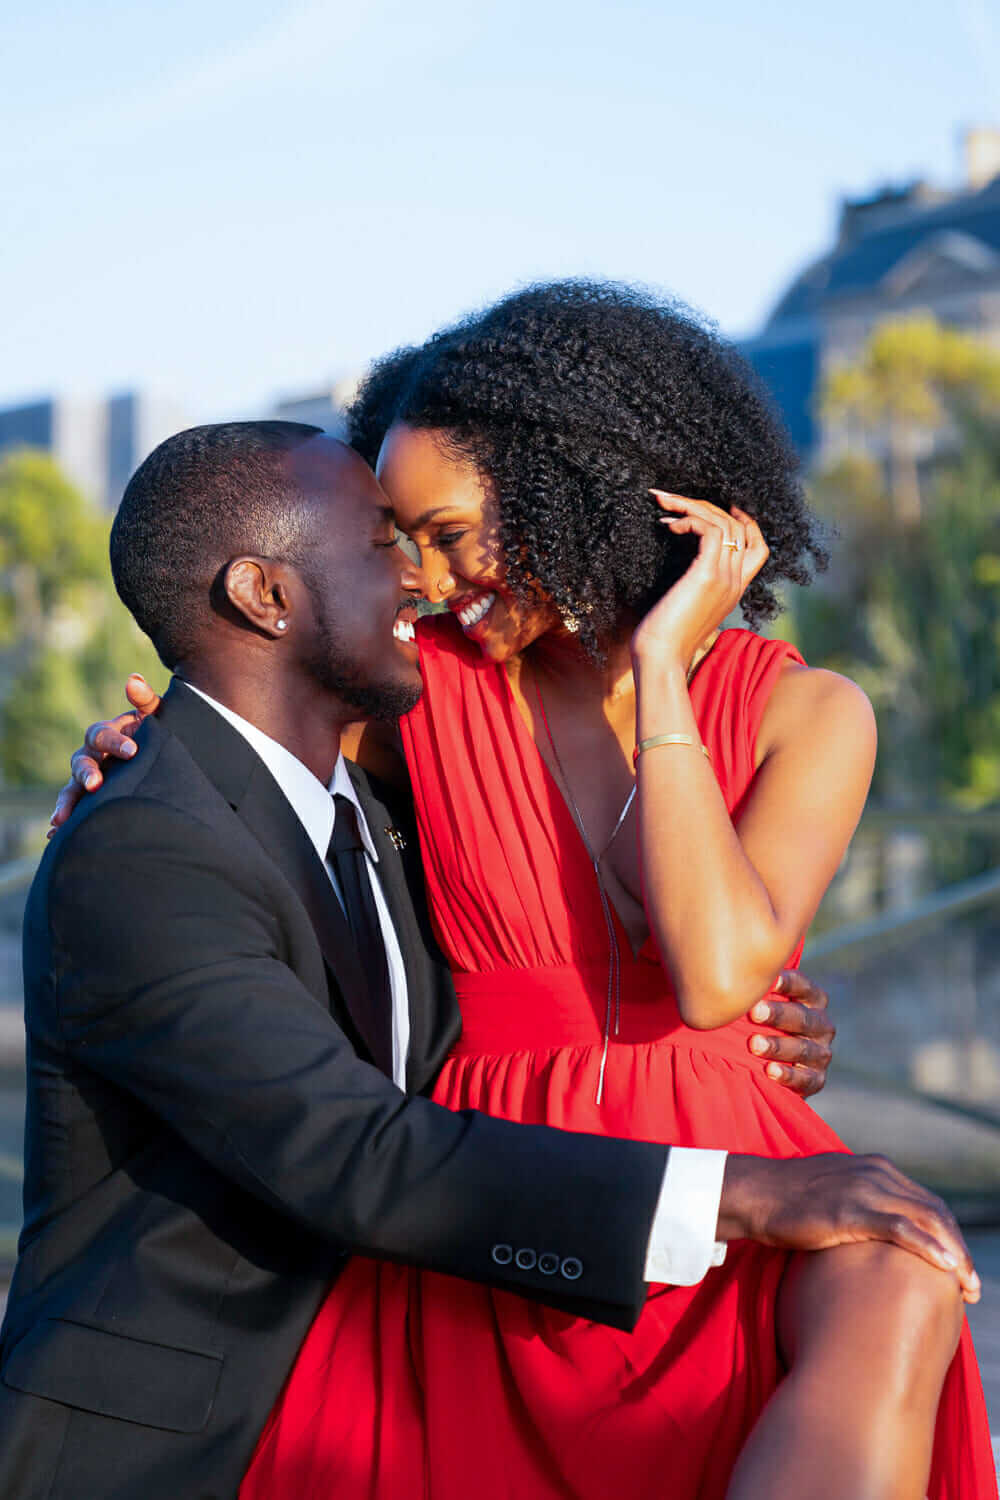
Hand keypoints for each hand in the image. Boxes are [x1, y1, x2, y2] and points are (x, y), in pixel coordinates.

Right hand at [48, 675, 161, 833]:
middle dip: (86, 774)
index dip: (115, 742)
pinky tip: (55, 835)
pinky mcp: (93, 798)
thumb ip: (146, 700)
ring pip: (72, 788)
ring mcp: (91, 778)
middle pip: (82, 762)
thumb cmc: (157, 732)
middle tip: (95, 785)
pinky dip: (66, 821)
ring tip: (61, 819)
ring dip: (66, 802)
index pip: (103, 735)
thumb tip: (133, 680)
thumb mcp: (156, 715)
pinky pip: (75, 809)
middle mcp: (94, 756)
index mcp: (107, 734)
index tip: (132, 751)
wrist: (164, 754)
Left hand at [631, 493, 768, 668]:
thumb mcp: (684, 606)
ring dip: (692, 506)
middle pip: (738, 528)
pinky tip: (669, 525)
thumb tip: (677, 561)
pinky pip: (710, 531)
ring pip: (724, 524)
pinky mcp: (708, 575)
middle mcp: (735, 583)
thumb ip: (691, 585)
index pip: (758, 548)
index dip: (744, 522)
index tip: (716, 506)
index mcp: (734, 591)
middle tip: (671, 498)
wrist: (661, 660)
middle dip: (705, 505)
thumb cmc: (663, 638)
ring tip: (663, 502)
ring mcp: (726, 579)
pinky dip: (690, 520)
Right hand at [719, 1152, 980, 1302]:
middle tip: (972, 1287)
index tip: (959, 1269)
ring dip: (954, 1254)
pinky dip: (929, 1248)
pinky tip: (947, 1269)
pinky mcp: (851, 1208)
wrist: (754, 1195)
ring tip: (967, 1286)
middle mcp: (876, 1172)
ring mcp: (864, 1188)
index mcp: (875, 1169)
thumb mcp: (833, 1197)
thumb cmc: (787, 1203)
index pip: (927, 1203)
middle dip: (959, 1249)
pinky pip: (902, 1229)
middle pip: (935, 1211)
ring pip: (927, 1219)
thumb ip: (860, 1207)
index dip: (948, 1236)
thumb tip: (875, 1242)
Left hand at [747, 969, 833, 1097]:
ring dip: (779, 1046)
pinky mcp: (816, 1079)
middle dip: (778, 1015)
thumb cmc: (757, 1022)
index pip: (803, 987)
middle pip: (802, 1017)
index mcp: (811, 999)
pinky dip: (788, 1075)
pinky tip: (770, 1071)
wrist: (768, 1065)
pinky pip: (806, 1078)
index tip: (767, 981)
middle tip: (754, 1012)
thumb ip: (754, 990)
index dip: (788, 983)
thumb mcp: (760, 1004)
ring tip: (754, 1045)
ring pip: (804, 1049)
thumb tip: (725, 971)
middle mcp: (821, 1024)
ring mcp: (821, 1052)